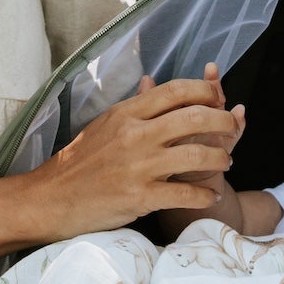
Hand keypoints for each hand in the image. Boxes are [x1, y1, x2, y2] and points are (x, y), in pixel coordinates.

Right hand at [19, 74, 243, 240]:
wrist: (51, 198)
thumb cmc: (79, 162)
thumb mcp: (104, 125)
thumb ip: (133, 107)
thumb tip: (156, 84)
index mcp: (126, 113)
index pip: (175, 91)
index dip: (204, 91)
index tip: (218, 98)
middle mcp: (135, 135)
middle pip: (194, 117)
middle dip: (223, 122)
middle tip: (232, 129)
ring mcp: (138, 166)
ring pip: (196, 154)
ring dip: (219, 158)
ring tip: (225, 162)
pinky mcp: (140, 196)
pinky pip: (185, 193)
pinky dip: (204, 196)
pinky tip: (210, 197)